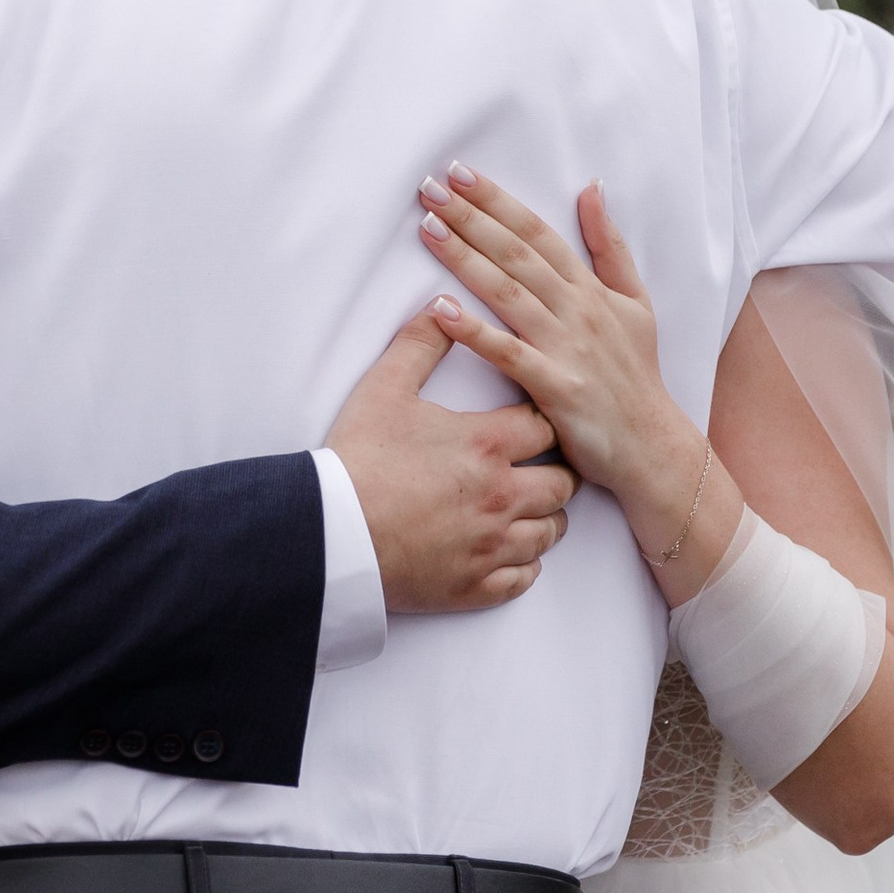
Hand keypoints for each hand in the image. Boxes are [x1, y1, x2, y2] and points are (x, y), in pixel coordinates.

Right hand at [325, 309, 576, 611]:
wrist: (329, 533)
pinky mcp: (477, 585)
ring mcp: (492, 545)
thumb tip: (443, 307)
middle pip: (564, 483)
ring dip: (544, 516)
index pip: (548, 426)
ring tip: (526, 505)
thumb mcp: (384, 389)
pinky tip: (507, 547)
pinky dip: (524, 562)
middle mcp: (502, 496)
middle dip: (556, 470)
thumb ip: (420, 343)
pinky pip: (526, 576)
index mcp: (487, 444)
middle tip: (540, 464)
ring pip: (552, 532)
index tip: (532, 421)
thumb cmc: (357, 460)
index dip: (545, 420)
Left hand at [414, 165, 688, 504]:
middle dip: (472, 216)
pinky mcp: (557, 387)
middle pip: (517, 252)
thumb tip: (592, 188)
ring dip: (466, 258)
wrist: (652, 446)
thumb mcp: (636, 302)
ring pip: (508, 292)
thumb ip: (610, 247)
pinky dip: (474, 331)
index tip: (460, 172)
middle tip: (430, 187)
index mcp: (590, 288)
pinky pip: (509, 354)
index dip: (497, 200)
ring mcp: (567, 347)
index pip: (537, 232)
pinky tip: (440, 309)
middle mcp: (578, 309)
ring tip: (428, 228)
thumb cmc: (636, 373)